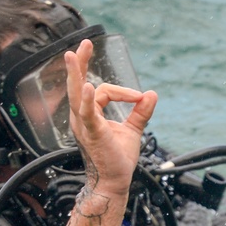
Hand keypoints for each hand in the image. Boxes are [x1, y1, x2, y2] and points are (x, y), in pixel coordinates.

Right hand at [65, 39, 157, 194]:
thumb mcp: (132, 131)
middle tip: (84, 43)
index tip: (140, 98)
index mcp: (90, 115)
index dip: (123, 92)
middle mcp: (82, 117)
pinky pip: (87, 113)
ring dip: (76, 73)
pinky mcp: (92, 133)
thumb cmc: (118, 159)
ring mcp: (84, 125)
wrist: (114, 182)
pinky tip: (89, 87)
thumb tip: (152, 94)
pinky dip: (88, 100)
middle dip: (79, 63)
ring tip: (73, 54)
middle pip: (78, 85)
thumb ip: (141, 112)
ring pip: (78, 94)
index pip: (103, 91)